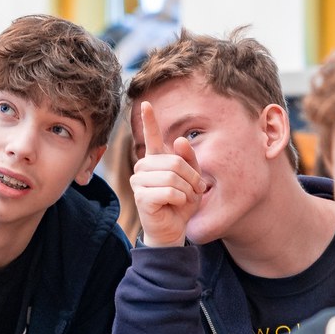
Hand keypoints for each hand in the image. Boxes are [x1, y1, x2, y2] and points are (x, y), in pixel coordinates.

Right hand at [130, 101, 206, 247]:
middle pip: (174, 162)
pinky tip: (176, 205)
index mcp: (156, 160)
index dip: (149, 120)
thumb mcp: (192, 179)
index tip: (146, 103)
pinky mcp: (141, 197)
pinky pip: (168, 191)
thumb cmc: (181, 203)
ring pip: (172, 177)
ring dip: (186, 190)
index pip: (152, 136)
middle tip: (195, 191)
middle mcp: (144, 167)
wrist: (172, 229)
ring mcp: (139, 181)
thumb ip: (189, 160)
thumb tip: (180, 140)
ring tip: (185, 199)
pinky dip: (179, 199)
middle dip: (191, 177)